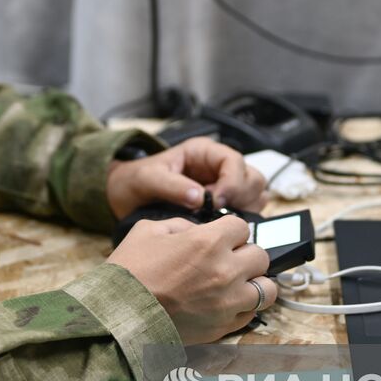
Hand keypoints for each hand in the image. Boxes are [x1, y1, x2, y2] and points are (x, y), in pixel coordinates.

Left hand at [106, 137, 267, 218]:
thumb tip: (198, 197)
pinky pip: (244, 212)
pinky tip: (218, 227)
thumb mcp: (149, 179)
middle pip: (251, 178)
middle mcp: (218, 167)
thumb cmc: (136, 180)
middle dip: (241, 196)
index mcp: (203, 152)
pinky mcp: (221, 206)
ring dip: (243, 209)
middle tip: (220, 212)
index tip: (216, 200)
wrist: (126, 195)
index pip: (234, 161)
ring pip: (253, 196)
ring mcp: (222, 187)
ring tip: (218, 220)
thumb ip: (173, 186)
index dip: (231, 181)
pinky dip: (238, 221)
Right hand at [106, 215, 275, 342]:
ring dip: (254, 282)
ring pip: (267, 289)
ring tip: (237, 283)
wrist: (117, 318)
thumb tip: (199, 231)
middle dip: (245, 254)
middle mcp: (225, 272)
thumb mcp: (148, 230)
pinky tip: (226, 302)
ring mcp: (227, 303)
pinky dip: (244, 307)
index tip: (220, 237)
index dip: (230, 231)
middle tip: (228, 259)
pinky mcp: (223, 328)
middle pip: (261, 256)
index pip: (242, 227)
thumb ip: (182, 225)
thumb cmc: (128, 272)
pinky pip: (252, 314)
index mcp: (207, 242)